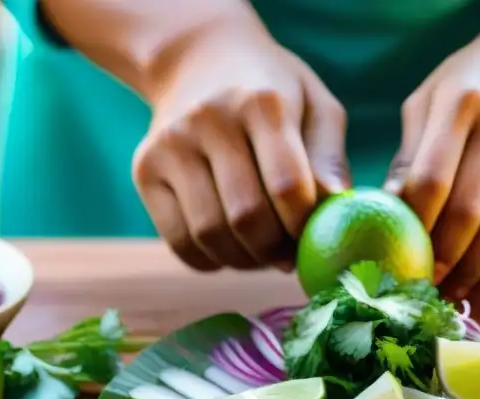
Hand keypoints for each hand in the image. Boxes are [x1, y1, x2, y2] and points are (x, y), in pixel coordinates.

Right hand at [132, 20, 348, 271]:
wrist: (197, 56)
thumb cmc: (273, 90)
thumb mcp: (316, 106)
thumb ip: (331, 158)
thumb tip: (335, 207)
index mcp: (261, 102)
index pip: (287, 186)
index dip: (305, 226)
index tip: (313, 235)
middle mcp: (208, 120)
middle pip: (246, 218)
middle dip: (275, 250)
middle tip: (288, 253)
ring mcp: (170, 146)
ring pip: (211, 236)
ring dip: (245, 260)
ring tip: (262, 250)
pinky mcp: (144, 171)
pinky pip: (179, 243)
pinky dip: (211, 260)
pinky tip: (230, 247)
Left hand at [385, 11, 479, 302]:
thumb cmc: (467, 88)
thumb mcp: (427, 103)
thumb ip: (408, 157)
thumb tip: (384, 214)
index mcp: (462, 103)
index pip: (432, 183)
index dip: (416, 231)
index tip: (406, 263)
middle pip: (474, 216)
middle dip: (450, 264)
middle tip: (436, 291)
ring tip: (471, 294)